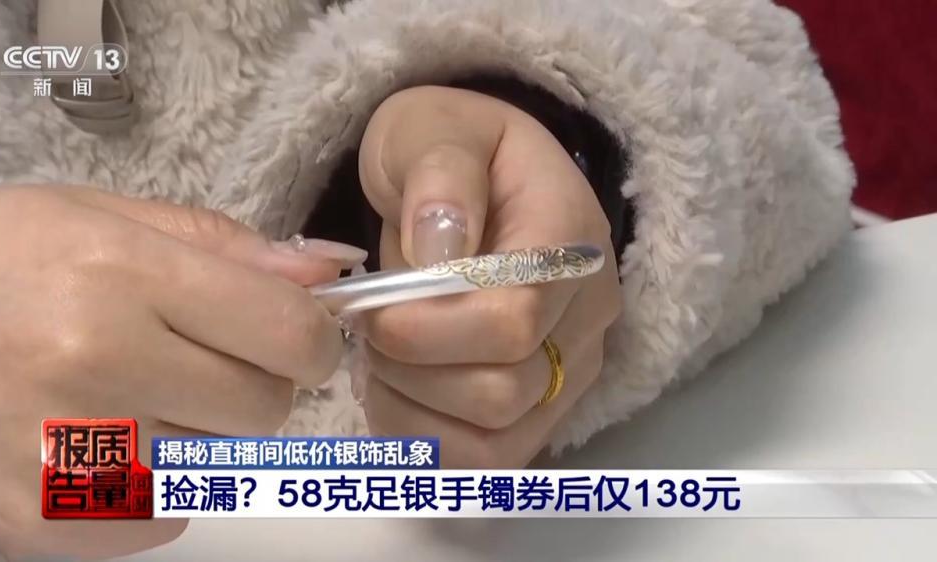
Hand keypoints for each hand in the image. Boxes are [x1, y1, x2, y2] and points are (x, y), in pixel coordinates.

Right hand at [0, 186, 364, 557]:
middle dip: (252, 381)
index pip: (289, 332)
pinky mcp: (54, 519)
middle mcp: (101, 362)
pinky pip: (169, 513)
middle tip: (193, 358)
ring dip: (199, 430)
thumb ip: (220, 243)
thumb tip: (325, 275)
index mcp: (120, 273)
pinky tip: (98, 440)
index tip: (294, 336)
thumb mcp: (96, 216)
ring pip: (223, 461)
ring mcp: (75, 453)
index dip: (311, 337)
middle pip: (267, 405)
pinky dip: (155, 482)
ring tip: (128, 393)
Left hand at [357, 86, 621, 467]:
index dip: (427, 328)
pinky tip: (398, 392)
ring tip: (380, 358)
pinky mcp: (542, 413)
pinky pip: (485, 465)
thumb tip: (443, 248)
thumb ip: (441, 172)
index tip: (369, 306)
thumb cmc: (448, 152)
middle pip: (502, 390)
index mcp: (571, 238)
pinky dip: (424, 441)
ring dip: (410, 409)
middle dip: (410, 368)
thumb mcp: (433, 129)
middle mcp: (588, 316)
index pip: (513, 318)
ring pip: (493, 441)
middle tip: (368, 329)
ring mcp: (571, 373)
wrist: (475, 185)